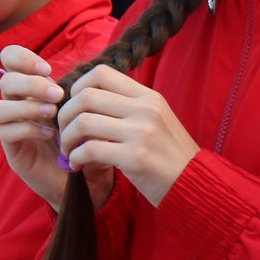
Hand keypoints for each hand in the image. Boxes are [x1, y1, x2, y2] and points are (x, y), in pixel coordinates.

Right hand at [0, 47, 74, 209]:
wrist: (84, 179)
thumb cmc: (84, 139)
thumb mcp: (83, 111)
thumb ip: (78, 92)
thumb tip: (84, 74)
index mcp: (31, 88)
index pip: (9, 59)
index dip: (22, 58)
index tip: (47, 69)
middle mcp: (16, 104)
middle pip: (4, 81)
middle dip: (30, 84)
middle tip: (57, 94)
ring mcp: (11, 127)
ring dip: (25, 107)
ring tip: (52, 113)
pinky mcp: (12, 149)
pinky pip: (6, 132)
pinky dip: (27, 129)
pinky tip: (49, 134)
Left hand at [55, 64, 198, 206]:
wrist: (197, 186)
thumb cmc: (168, 156)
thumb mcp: (154, 121)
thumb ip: (126, 107)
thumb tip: (83, 99)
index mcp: (148, 96)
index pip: (101, 73)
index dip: (77, 86)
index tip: (72, 106)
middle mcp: (145, 109)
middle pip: (86, 96)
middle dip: (65, 114)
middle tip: (62, 131)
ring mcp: (142, 132)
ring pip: (84, 121)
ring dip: (67, 137)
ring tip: (68, 150)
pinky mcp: (136, 158)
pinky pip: (91, 149)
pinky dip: (76, 157)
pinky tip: (76, 164)